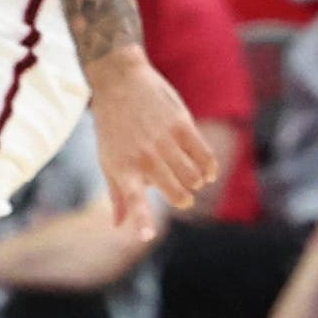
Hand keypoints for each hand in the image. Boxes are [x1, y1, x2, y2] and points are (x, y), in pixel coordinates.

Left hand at [86, 48, 219, 224]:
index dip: (142, 220)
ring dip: (195, 182)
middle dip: (183, 199)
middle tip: (183, 197)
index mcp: (122, 169)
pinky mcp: (182, 125)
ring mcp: (164, 141)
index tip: (147, 236)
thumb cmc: (112, 125)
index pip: (133, 200)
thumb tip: (120, 226)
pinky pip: (204, 155)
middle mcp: (143, 158)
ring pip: (192, 176)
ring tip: (193, 179)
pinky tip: (208, 172)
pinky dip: (210, 167)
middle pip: (175, 192)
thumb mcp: (107, 159)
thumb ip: (117, 194)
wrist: (121, 81)